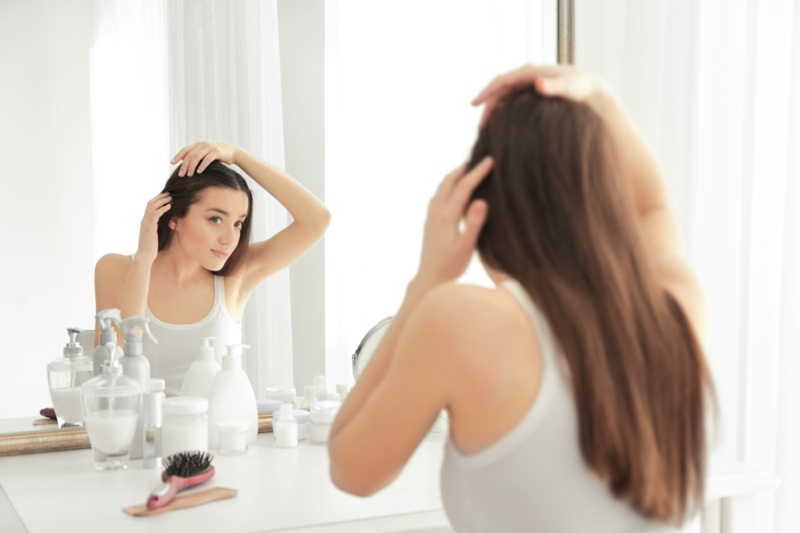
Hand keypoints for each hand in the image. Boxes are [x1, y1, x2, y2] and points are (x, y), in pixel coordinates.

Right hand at [137, 192, 170, 262]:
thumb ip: (158, 228)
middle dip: (160, 197)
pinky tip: (169, 206)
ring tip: (170, 198)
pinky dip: (162, 209)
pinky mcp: (150, 227)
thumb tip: (168, 224)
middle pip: (150, 204)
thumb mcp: (155, 235)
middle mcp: (144, 220)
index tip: (165, 196)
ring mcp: (146, 223)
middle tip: (169, 193)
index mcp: (144, 222)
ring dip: (162, 201)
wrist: (145, 256)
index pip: (149, 207)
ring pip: (152, 207)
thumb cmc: (151, 248)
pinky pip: (156, 214)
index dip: (157, 200)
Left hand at [170, 141, 238, 176]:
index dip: (178, 156)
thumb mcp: (205, 153)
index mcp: (198, 145)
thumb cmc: (217, 155)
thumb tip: (183, 161)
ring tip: (189, 175)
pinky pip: (207, 159)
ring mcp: (210, 147)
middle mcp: (203, 145)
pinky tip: (199, 172)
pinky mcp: (217, 152)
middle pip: (190, 155)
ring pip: (197, 157)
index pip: (185, 150)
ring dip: (192, 166)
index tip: (172, 163)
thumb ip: (195, 156)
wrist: (232, 151)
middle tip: (181, 175)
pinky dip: (202, 166)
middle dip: (184, 165)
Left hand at [414, 157, 492, 287]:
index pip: (464, 187)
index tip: (489, 160)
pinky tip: (453, 191)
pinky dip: (447, 186)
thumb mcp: (466, 246)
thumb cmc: (451, 266)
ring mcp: (431, 216)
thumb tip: (481, 200)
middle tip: (478, 159)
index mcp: (447, 216)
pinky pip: (437, 196)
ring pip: (441, 188)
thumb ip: (474, 223)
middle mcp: (436, 212)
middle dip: (463, 168)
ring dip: (454, 176)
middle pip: (449, 181)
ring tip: (467, 170)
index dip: (477, 172)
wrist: (429, 278)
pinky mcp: (429, 222)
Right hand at [472, 64, 606, 125]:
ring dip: (494, 110)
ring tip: (487, 128)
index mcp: (529, 72)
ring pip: (505, 96)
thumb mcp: (568, 87)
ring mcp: (530, 84)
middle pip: (500, 90)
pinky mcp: (533, 93)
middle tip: (480, 126)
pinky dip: (504, 111)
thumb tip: (537, 83)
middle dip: (487, 106)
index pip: (501, 81)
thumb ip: (553, 85)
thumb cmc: (581, 87)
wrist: (593, 88)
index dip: (486, 93)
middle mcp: (527, 76)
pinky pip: (513, 100)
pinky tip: (502, 125)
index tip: (473, 104)